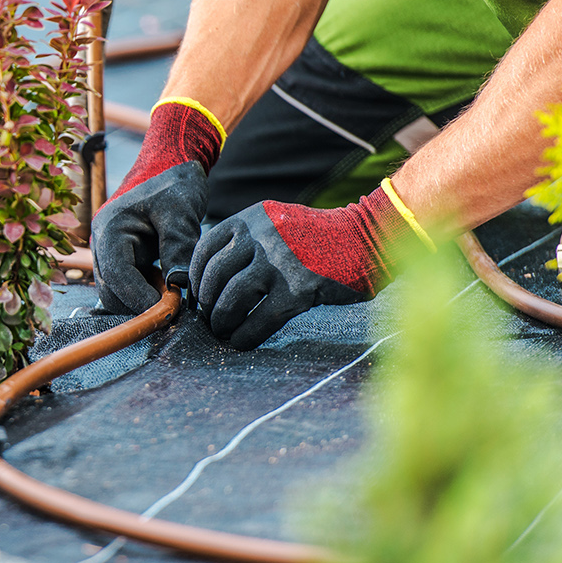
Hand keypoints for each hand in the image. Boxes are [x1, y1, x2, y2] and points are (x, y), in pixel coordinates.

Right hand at [93, 100, 223, 314]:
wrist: (171, 166)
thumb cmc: (174, 183)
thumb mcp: (180, 212)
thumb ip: (178, 247)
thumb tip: (179, 286)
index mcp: (110, 228)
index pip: (117, 276)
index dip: (139, 299)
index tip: (167, 312)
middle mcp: (102, 243)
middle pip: (111, 291)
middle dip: (140, 302)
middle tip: (176, 303)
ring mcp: (109, 252)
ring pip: (117, 293)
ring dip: (143, 299)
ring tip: (173, 289)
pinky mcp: (120, 258)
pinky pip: (127, 286)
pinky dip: (145, 291)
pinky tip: (166, 281)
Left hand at [190, 182, 423, 348]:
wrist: (366, 237)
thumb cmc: (317, 238)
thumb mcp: (275, 223)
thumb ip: (246, 240)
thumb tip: (211, 276)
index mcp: (250, 219)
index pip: (205, 248)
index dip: (195, 277)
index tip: (197, 295)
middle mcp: (260, 237)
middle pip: (215, 276)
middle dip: (207, 303)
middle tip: (209, 319)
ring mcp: (279, 263)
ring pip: (232, 298)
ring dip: (222, 320)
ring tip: (223, 331)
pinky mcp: (299, 290)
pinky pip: (260, 319)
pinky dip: (246, 335)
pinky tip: (242, 342)